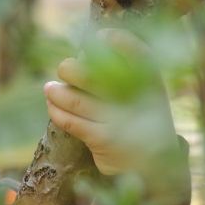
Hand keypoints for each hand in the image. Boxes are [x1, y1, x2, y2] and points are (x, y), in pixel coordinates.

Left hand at [43, 28, 189, 194]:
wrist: (154, 168)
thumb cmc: (142, 122)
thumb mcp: (146, 97)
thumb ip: (125, 75)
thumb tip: (84, 54)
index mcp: (153, 84)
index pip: (139, 53)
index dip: (119, 41)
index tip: (101, 36)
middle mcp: (138, 100)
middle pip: (94, 74)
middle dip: (71, 69)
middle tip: (64, 69)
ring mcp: (120, 120)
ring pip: (75, 99)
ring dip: (56, 92)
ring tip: (50, 88)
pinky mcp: (103, 139)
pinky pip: (70, 120)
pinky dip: (56, 111)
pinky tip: (52, 106)